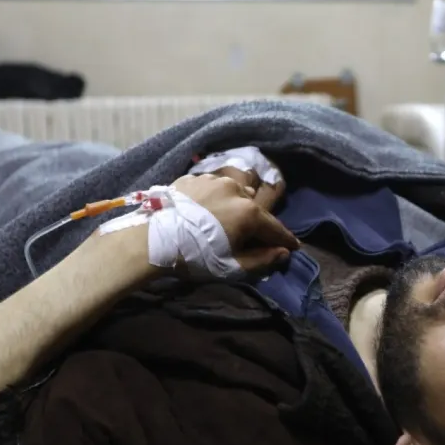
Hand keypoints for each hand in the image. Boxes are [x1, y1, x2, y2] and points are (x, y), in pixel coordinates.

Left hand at [170, 173, 298, 272]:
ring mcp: (213, 180)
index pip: (275, 228)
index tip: (293, 246)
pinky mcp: (193, 178)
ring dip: (237, 204)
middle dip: (259, 221)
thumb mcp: (231, 266)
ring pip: (235, 191)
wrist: (151, 240)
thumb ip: (261, 260)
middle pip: (256, 206)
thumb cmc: (195, 257)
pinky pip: (213, 186)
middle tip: (257, 234)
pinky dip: (216, 197)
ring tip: (229, 216)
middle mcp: (236, 189)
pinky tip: (207, 208)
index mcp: (249, 212)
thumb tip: (282, 252)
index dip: (286, 240)